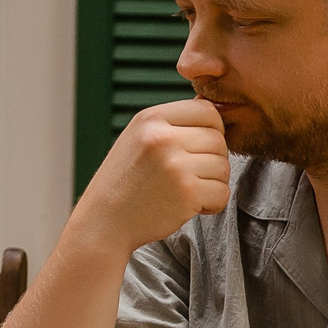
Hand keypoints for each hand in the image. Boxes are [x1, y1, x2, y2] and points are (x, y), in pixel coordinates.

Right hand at [72, 99, 230, 253]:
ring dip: (212, 183)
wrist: (104, 221)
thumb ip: (174, 123)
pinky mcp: (187, 191)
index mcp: (151, 118)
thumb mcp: (140, 138)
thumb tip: (218, 106)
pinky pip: (222, 192)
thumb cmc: (126, 181)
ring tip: (185, 191)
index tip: (198, 149)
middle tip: (190, 176)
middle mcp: (162, 137)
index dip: (212, 130)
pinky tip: (189, 206)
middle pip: (218, 140)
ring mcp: (175, 164)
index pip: (206, 110)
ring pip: (223, 166)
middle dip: (211, 161)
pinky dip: (211, 204)